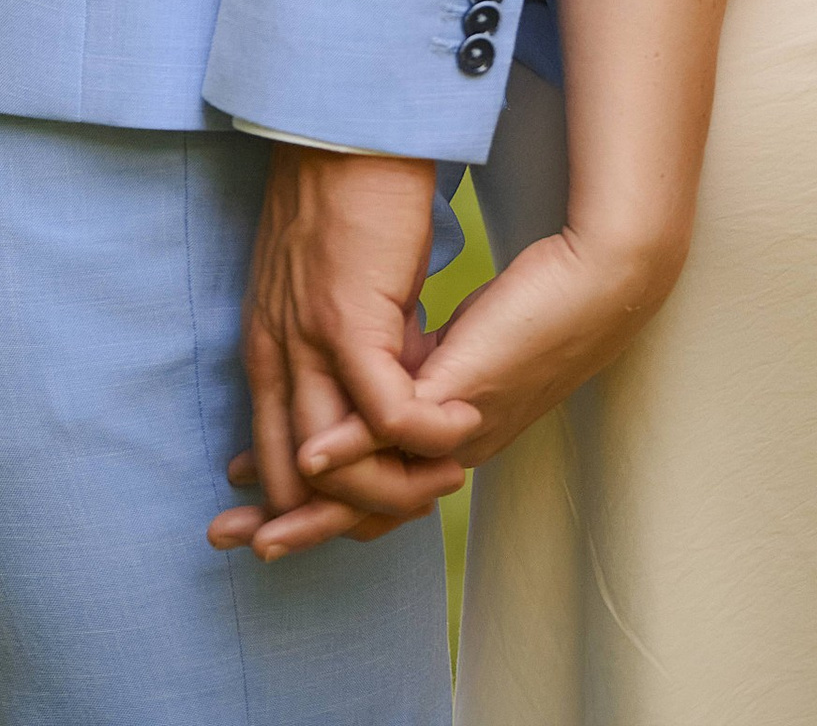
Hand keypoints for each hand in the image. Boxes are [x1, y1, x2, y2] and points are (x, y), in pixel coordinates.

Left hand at [207, 145, 482, 563]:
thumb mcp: (341, 285)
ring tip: (445, 479)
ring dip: (396, 486)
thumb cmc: (348, 193)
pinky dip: (422, 438)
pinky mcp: (346, 320)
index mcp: (270, 347)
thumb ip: (362, 342)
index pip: (276, 457)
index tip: (347, 522)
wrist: (343, 126)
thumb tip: (396, 385)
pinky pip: (386, 414)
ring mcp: (306, 342)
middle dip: (343, 519)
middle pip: (297, 480)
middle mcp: (275, 355)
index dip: (306, 504)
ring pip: (341, 464)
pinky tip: (457, 434)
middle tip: (407, 517)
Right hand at [211, 220, 678, 560]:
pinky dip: (347, 446)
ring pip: (366, 483)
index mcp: (433, 433)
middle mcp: (439, 448)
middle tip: (224, 533)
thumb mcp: (445, 338)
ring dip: (304, 503)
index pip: (353, 480)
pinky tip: (312, 453)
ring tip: (252, 519)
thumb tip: (365, 361)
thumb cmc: (526, 303)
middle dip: (283, 516)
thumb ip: (401, 358)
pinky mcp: (461, 397)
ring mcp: (450, 429)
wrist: (592, 283)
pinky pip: (393, 430)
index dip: (298, 492)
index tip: (244, 493)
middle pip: (348, 502)